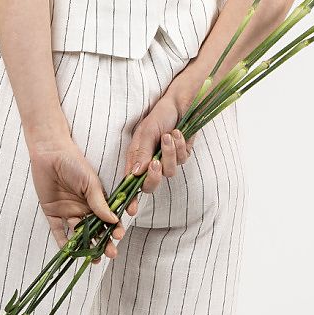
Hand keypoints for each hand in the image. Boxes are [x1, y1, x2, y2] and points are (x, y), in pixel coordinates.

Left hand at [28, 136, 126, 258]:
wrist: (50, 153)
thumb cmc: (73, 162)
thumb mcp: (90, 182)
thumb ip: (100, 202)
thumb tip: (113, 220)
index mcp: (95, 200)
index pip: (107, 219)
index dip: (113, 229)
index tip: (118, 236)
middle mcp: (83, 208)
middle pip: (95, 230)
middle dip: (103, 242)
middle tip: (110, 254)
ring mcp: (68, 212)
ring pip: (79, 234)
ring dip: (86, 246)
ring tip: (93, 258)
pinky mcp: (52, 213)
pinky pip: (58, 231)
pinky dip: (63, 242)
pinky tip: (70, 252)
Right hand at [121, 87, 194, 215]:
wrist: (181, 104)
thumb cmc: (160, 116)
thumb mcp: (146, 132)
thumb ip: (141, 152)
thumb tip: (134, 174)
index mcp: (137, 159)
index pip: (132, 183)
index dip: (131, 198)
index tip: (132, 209)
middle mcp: (151, 163)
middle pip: (151, 185)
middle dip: (154, 177)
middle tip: (155, 163)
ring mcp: (167, 161)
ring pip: (169, 172)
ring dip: (170, 153)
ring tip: (169, 135)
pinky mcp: (182, 157)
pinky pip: (182, 160)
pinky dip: (180, 146)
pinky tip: (178, 133)